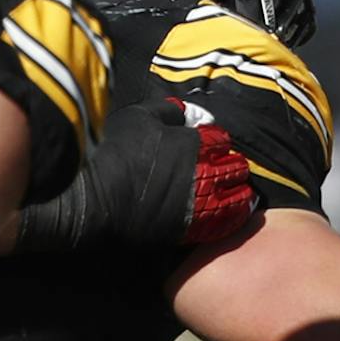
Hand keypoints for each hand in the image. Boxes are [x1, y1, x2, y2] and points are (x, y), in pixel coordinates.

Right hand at [16, 97, 251, 252]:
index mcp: (196, 143)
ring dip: (239, 192)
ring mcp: (202, 202)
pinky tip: (228, 213)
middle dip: (232, 165)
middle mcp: (205, 173)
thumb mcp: (138, 117)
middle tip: (227, 168)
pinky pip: (227, 224)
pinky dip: (232, 217)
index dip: (216, 141)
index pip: (222, 139)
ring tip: (234, 191)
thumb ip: (169, 111)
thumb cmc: (116, 154)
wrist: (100, 199)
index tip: (210, 145)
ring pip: (239, 197)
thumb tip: (190, 113)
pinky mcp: (195, 228)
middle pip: (236, 167)